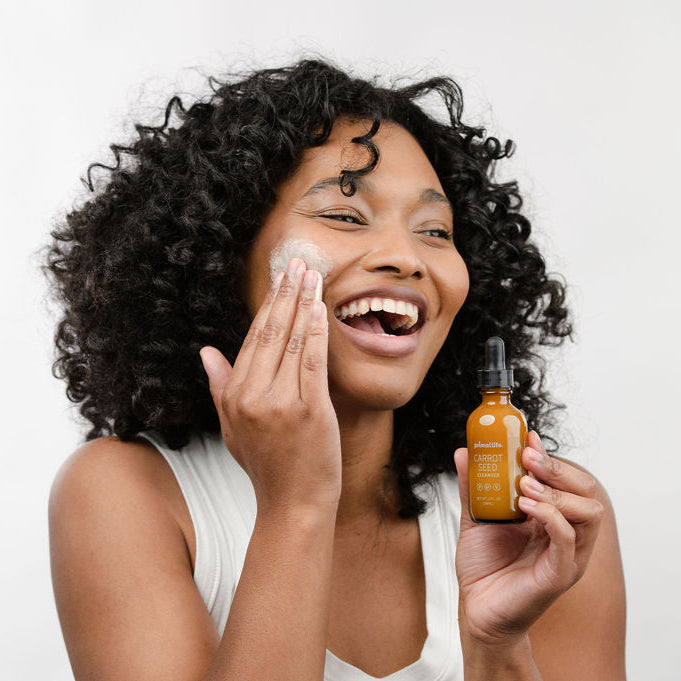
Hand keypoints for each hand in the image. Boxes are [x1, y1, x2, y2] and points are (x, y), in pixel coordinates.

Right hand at [199, 257, 341, 512]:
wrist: (293, 505)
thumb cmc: (266, 465)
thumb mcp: (232, 427)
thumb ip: (219, 386)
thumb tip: (206, 352)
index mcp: (234, 396)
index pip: (252, 339)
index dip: (268, 305)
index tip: (279, 278)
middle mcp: (252, 396)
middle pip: (271, 333)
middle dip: (285, 292)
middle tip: (297, 262)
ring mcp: (281, 403)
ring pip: (293, 340)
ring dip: (303, 303)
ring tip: (312, 275)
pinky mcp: (310, 410)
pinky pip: (313, 361)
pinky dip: (317, 331)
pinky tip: (321, 307)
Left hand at [453, 431, 603, 645]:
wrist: (476, 608)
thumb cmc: (484, 565)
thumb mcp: (476, 516)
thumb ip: (474, 485)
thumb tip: (465, 451)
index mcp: (551, 517)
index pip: (567, 479)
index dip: (550, 456)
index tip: (526, 436)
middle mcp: (565, 532)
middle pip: (586, 490)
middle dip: (558, 467)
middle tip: (527, 456)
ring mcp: (566, 554)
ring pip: (588, 512)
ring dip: (556, 491)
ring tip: (524, 485)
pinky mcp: (559, 574)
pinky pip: (568, 540)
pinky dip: (551, 517)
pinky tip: (526, 507)